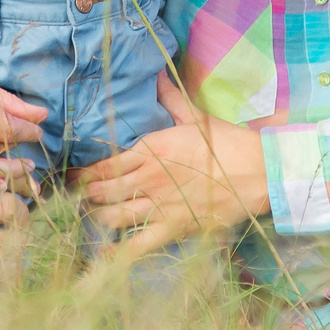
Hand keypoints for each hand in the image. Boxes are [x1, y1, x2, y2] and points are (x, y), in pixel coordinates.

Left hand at [69, 74, 272, 258]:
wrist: (258, 172)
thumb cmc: (227, 143)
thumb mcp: (196, 117)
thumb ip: (171, 99)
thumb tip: (159, 75)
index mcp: (150, 150)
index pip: (104, 164)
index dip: (83, 173)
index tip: (71, 176)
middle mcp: (148, 178)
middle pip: (101, 191)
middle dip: (85, 196)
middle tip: (76, 200)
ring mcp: (159, 206)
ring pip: (112, 216)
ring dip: (97, 218)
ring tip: (92, 218)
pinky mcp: (173, 229)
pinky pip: (136, 245)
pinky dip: (116, 252)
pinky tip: (103, 254)